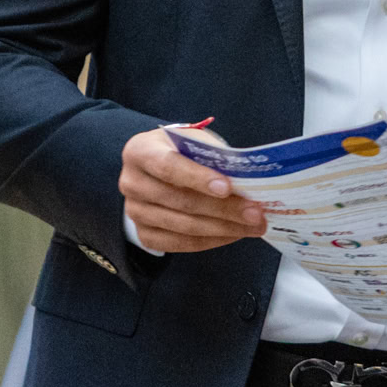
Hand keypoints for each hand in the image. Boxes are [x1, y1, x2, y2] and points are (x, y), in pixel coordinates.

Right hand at [117, 128, 267, 253]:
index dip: (198, 178)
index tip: (227, 188)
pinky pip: (180, 244)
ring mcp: (135, 212)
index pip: (168, 166)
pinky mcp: (144, 234)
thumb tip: (248, 180)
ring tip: (253, 226)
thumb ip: (214, 157)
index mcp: (140, 151)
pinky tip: (233, 234)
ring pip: (183, 226)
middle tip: (255, 212)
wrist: (160, 166)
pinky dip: (211, 241)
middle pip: (180, 201)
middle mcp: (131, 182)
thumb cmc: (182, 151)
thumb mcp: (195, 142)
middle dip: (223, 209)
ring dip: (223, 228)